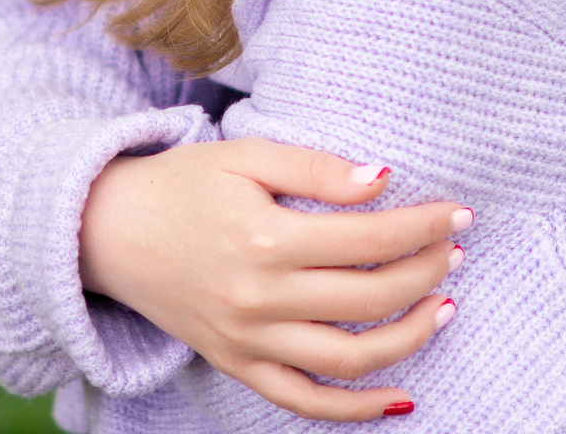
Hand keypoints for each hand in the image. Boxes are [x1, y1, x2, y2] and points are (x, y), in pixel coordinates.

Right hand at [78, 138, 469, 421]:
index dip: (423, 228)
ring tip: (444, 306)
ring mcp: (248, 341)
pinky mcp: (237, 364)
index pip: (370, 240)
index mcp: (266, 239)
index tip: (458, 214)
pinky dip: (357, 409)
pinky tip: (402, 393)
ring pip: (350, 359)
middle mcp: (260, 299)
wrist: (107, 231)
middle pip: (370, 299)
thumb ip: (316, 169)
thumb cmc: (182, 184)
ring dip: (410, 337)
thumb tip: (383, 181)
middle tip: (454, 250)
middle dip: (426, 273)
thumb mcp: (246, 156)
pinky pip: (306, 401)